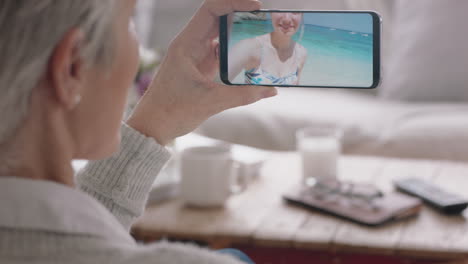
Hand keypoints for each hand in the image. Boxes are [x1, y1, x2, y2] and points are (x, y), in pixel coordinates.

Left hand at [127, 0, 276, 144]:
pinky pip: (223, 56)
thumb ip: (243, 95)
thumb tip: (271, 90)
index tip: (257, 8)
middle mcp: (191, 46)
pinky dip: (238, 57)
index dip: (234, 3)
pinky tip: (253, 63)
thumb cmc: (171, 111)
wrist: (153, 127)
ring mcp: (196, 57)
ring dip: (242, 39)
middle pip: (220, 21)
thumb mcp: (211, 102)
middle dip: (243, 19)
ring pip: (223, 39)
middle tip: (266, 24)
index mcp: (187, 44)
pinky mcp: (201, 70)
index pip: (211, 10)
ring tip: (264, 42)